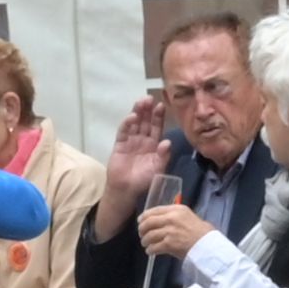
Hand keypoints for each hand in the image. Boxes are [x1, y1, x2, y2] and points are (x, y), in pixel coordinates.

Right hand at [105, 92, 170, 213]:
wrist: (127, 189)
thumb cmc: (144, 180)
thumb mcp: (158, 169)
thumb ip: (163, 156)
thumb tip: (168, 142)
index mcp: (154, 144)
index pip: (157, 127)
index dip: (159, 117)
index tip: (161, 105)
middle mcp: (143, 139)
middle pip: (146, 121)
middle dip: (148, 110)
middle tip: (149, 98)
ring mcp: (131, 140)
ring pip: (135, 123)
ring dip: (138, 112)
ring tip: (141, 102)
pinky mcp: (120, 143)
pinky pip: (124, 131)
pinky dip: (127, 124)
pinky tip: (132, 117)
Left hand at [135, 200, 207, 263]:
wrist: (208, 246)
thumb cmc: (202, 233)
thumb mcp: (189, 216)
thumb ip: (176, 216)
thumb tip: (162, 219)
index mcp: (177, 209)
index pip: (154, 210)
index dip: (144, 216)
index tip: (140, 221)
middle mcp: (171, 218)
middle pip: (149, 222)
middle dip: (142, 229)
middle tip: (141, 234)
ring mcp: (170, 231)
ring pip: (149, 235)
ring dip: (145, 241)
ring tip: (146, 244)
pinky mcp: (169, 244)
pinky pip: (153, 247)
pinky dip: (150, 250)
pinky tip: (151, 252)